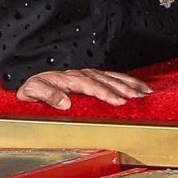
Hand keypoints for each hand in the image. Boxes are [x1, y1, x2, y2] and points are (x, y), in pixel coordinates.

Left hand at [16, 68, 152, 109]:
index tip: (118, 101)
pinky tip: (139, 87)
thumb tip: (65, 103)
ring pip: (112, 77)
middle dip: (123, 88)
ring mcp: (88, 74)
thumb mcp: (33, 91)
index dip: (105, 93)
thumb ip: (47, 95)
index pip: (90, 85)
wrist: (33, 83)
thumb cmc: (34, 89)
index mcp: (68, 79)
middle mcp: (81, 74)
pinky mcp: (93, 77)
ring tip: (144, 93)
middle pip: (105, 80)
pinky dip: (127, 81)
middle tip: (137, 98)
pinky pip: (112, 77)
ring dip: (129, 84)